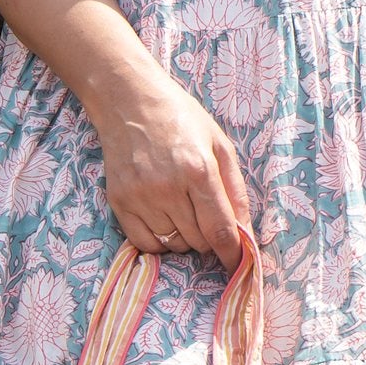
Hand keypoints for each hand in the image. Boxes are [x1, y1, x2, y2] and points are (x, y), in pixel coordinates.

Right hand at [92, 68, 252, 268]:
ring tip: (183, 209)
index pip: (220, 230)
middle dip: (210, 238)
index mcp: (199, 170)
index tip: (237, 264)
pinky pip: (146, 243)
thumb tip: (246, 233)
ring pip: (174, 245)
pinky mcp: (119, 201)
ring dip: (185, 238)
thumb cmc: (181, 119)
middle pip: (198, 241)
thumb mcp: (220, 145)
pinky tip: (164, 220)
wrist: (129, 100)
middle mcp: (168, 187)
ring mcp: (140, 196)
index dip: (232, 254)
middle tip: (206, 216)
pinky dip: (160, 241)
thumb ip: (235, 190)